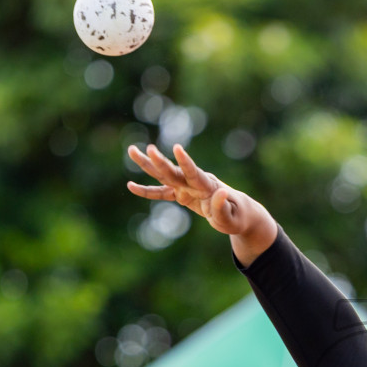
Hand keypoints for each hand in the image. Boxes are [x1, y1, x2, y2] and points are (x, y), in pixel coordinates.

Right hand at [126, 143, 277, 261]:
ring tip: (131, 150)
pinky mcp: (181, 194)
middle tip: (148, 149)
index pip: (194, 173)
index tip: (177, 148)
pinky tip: (131, 186)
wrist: (236, 211)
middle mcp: (194, 182)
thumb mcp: (231, 218)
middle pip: (174, 172)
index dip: (185, 162)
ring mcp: (186, 186)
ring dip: (148, 164)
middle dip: (161, 162)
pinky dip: (147, 191)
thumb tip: (221, 192)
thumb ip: (223, 207)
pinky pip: (161, 192)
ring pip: (164, 175)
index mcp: (207, 186)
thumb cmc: (236, 216)